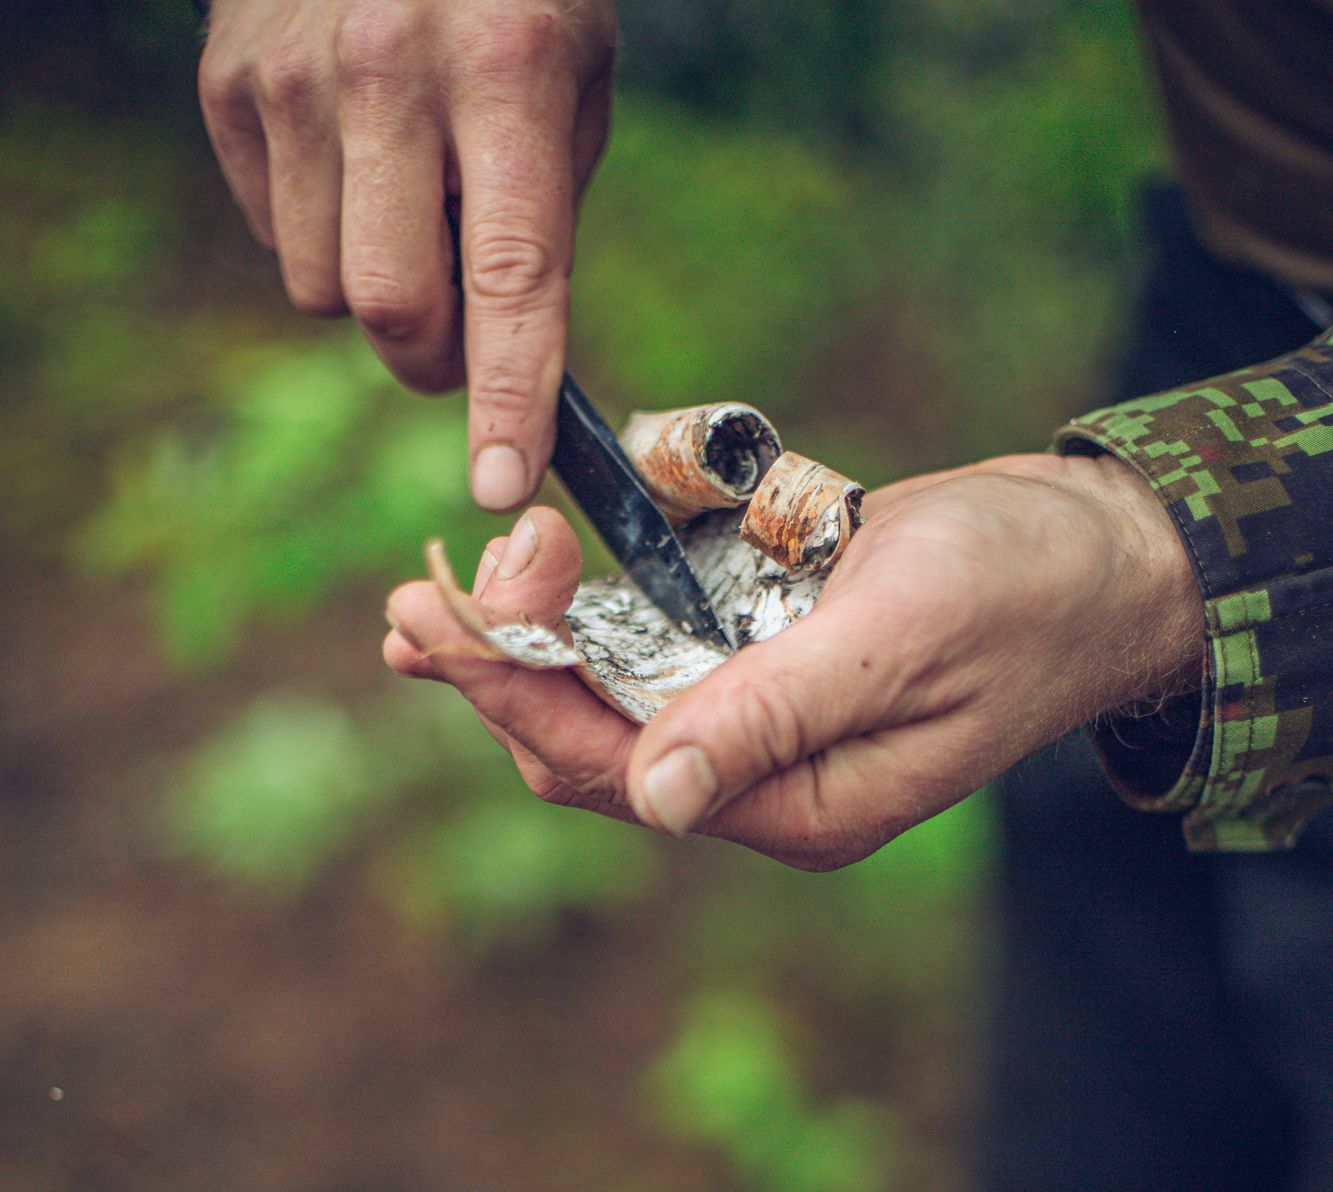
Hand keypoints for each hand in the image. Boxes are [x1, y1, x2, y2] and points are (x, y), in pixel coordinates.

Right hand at [198, 0, 616, 509]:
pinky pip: (278, 237)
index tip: (500, 482)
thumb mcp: (572, 82)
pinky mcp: (227, 86)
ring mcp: (292, 79)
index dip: (507, 395)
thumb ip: (540, 214)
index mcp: (507, 74)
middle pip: (392, 307)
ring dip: (376, 291)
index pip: (512, 276)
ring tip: (405, 206)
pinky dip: (323, 236)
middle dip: (434, 359)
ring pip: (323, 290)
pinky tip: (352, 165)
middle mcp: (388, 73)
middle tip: (459, 337)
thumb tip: (493, 345)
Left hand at [383, 453, 1204, 869]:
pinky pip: (655, 650)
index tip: (436, 619)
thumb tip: (650, 798)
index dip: (510, 691)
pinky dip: (591, 613)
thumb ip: (773, 716)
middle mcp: (765, 774)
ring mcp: (764, 717)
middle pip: (590, 741)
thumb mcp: (897, 642)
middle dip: (499, 666)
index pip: (610, 764)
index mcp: (796, 799)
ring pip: (609, 698)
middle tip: (422, 592)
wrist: (1099, 555)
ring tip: (448, 589)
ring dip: (528, 641)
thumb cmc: (1020, 589)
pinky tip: (545, 575)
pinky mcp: (771, 658)